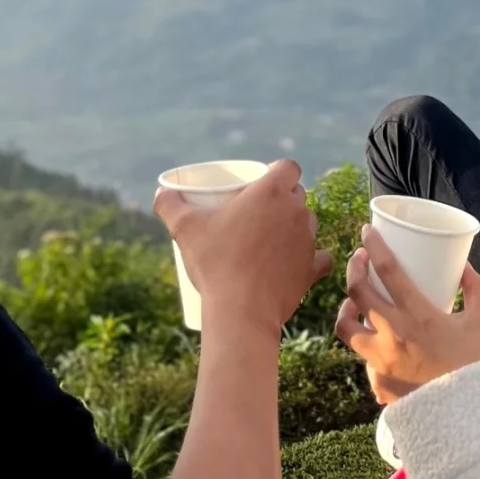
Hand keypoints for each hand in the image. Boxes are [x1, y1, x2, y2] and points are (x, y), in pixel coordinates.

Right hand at [155, 160, 331, 334]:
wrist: (240, 311)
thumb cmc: (214, 263)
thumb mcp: (184, 228)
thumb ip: (169, 204)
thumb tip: (160, 192)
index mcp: (271, 191)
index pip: (288, 167)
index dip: (277, 172)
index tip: (261, 185)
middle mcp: (296, 211)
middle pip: (297, 195)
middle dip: (283, 200)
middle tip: (258, 214)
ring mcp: (307, 240)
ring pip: (308, 223)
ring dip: (294, 227)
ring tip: (270, 239)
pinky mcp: (312, 269)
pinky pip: (319, 257)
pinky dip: (310, 259)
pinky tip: (296, 263)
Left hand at [334, 224, 479, 402]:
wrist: (466, 418)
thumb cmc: (474, 366)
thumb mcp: (478, 322)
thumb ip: (473, 289)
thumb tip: (462, 264)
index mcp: (418, 316)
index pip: (387, 270)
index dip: (373, 245)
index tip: (367, 232)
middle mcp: (393, 335)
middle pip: (357, 292)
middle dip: (354, 267)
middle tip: (360, 259)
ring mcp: (380, 361)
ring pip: (345, 327)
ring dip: (346, 309)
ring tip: (353, 303)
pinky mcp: (377, 381)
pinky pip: (363, 358)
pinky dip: (367, 346)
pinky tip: (375, 342)